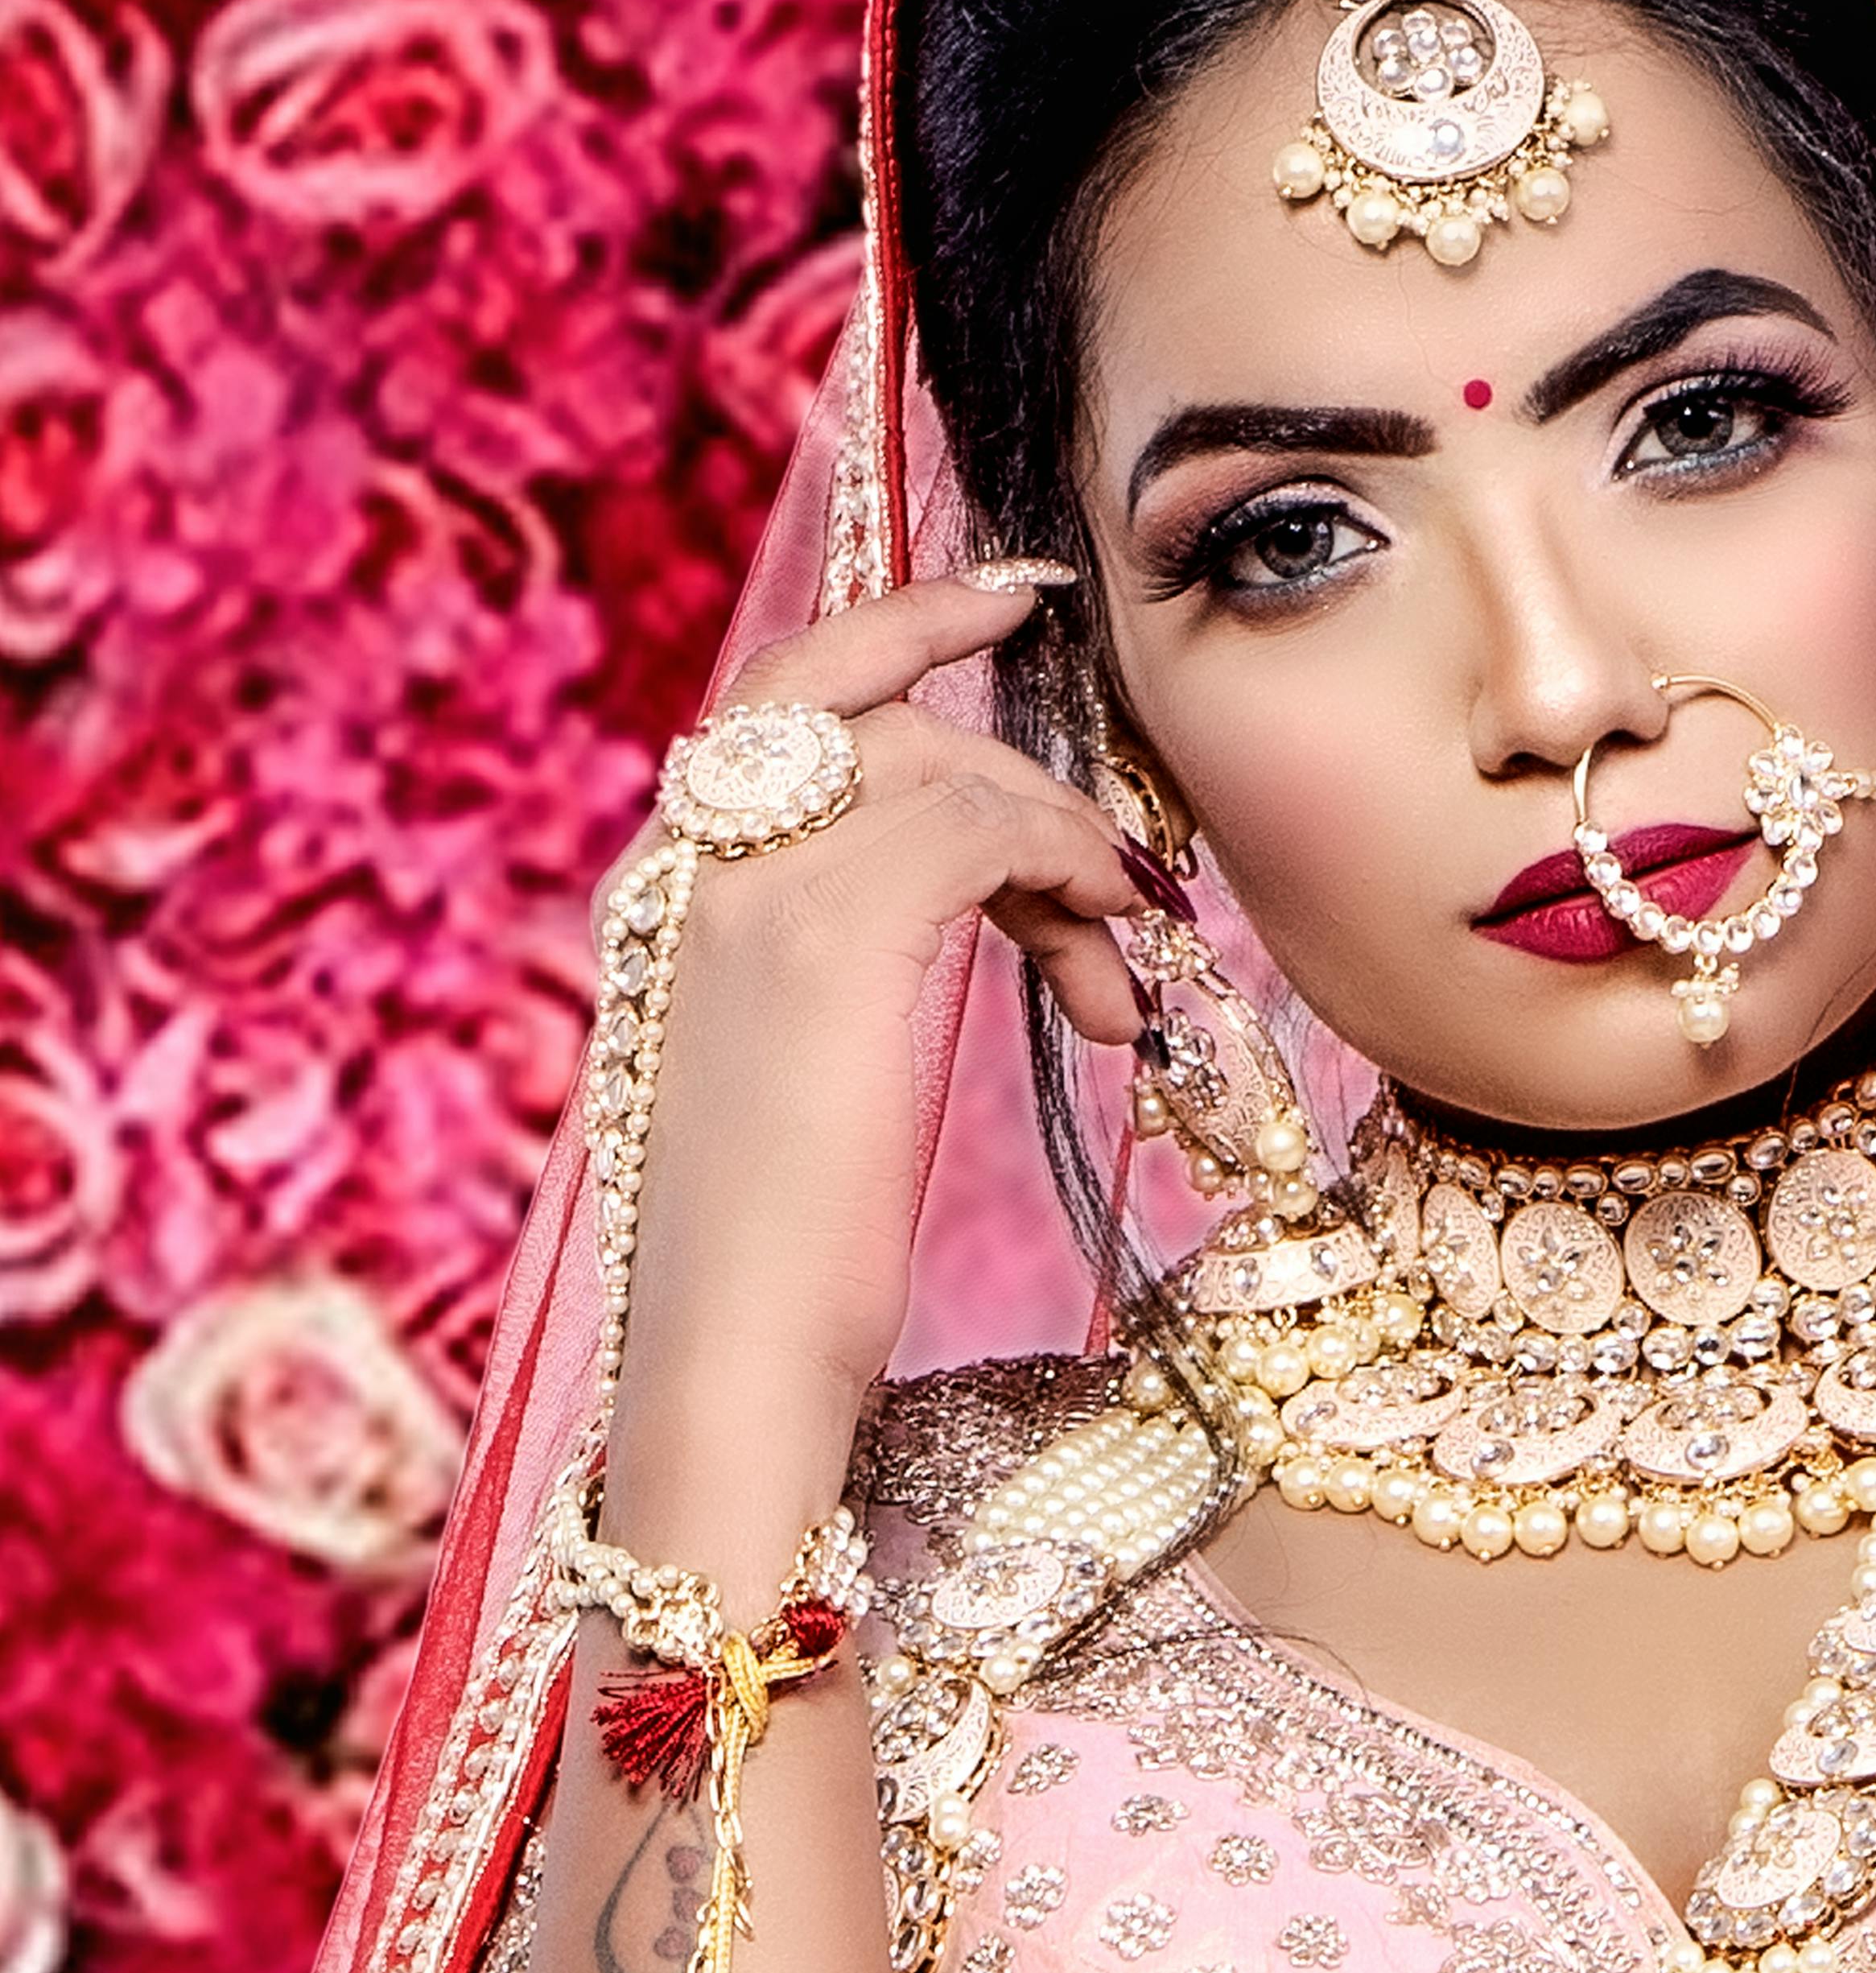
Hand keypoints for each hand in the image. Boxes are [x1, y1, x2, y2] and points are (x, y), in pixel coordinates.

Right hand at [605, 567, 1161, 1535]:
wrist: (730, 1369)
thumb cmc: (777, 1268)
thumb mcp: (803, 1082)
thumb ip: (841, 971)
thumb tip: (975, 902)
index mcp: (668, 892)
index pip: (779, 694)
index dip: (897, 626)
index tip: (1007, 603)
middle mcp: (688, 862)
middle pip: (865, 700)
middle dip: (1008, 751)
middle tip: (1112, 845)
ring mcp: (747, 886)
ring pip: (939, 762)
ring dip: (1057, 843)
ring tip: (1111, 961)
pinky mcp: (824, 933)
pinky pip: (977, 824)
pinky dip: (1063, 863)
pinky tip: (1102, 949)